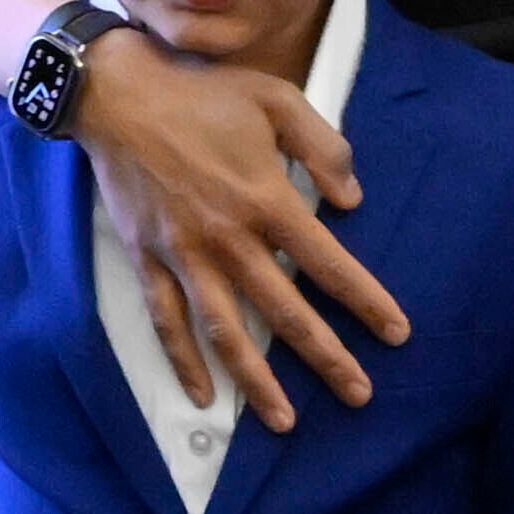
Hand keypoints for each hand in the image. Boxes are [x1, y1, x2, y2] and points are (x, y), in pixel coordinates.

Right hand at [70, 33, 403, 426]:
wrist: (117, 94)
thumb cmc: (203, 93)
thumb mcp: (277, 100)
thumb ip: (324, 148)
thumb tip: (352, 201)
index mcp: (266, 200)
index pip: (328, 263)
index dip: (365, 301)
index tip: (396, 334)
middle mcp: (229, 238)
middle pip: (285, 311)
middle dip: (326, 356)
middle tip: (359, 395)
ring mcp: (185, 255)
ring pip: (225, 331)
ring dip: (256, 380)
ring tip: (285, 420)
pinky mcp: (148, 259)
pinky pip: (167, 320)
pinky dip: (184, 361)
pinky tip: (204, 395)